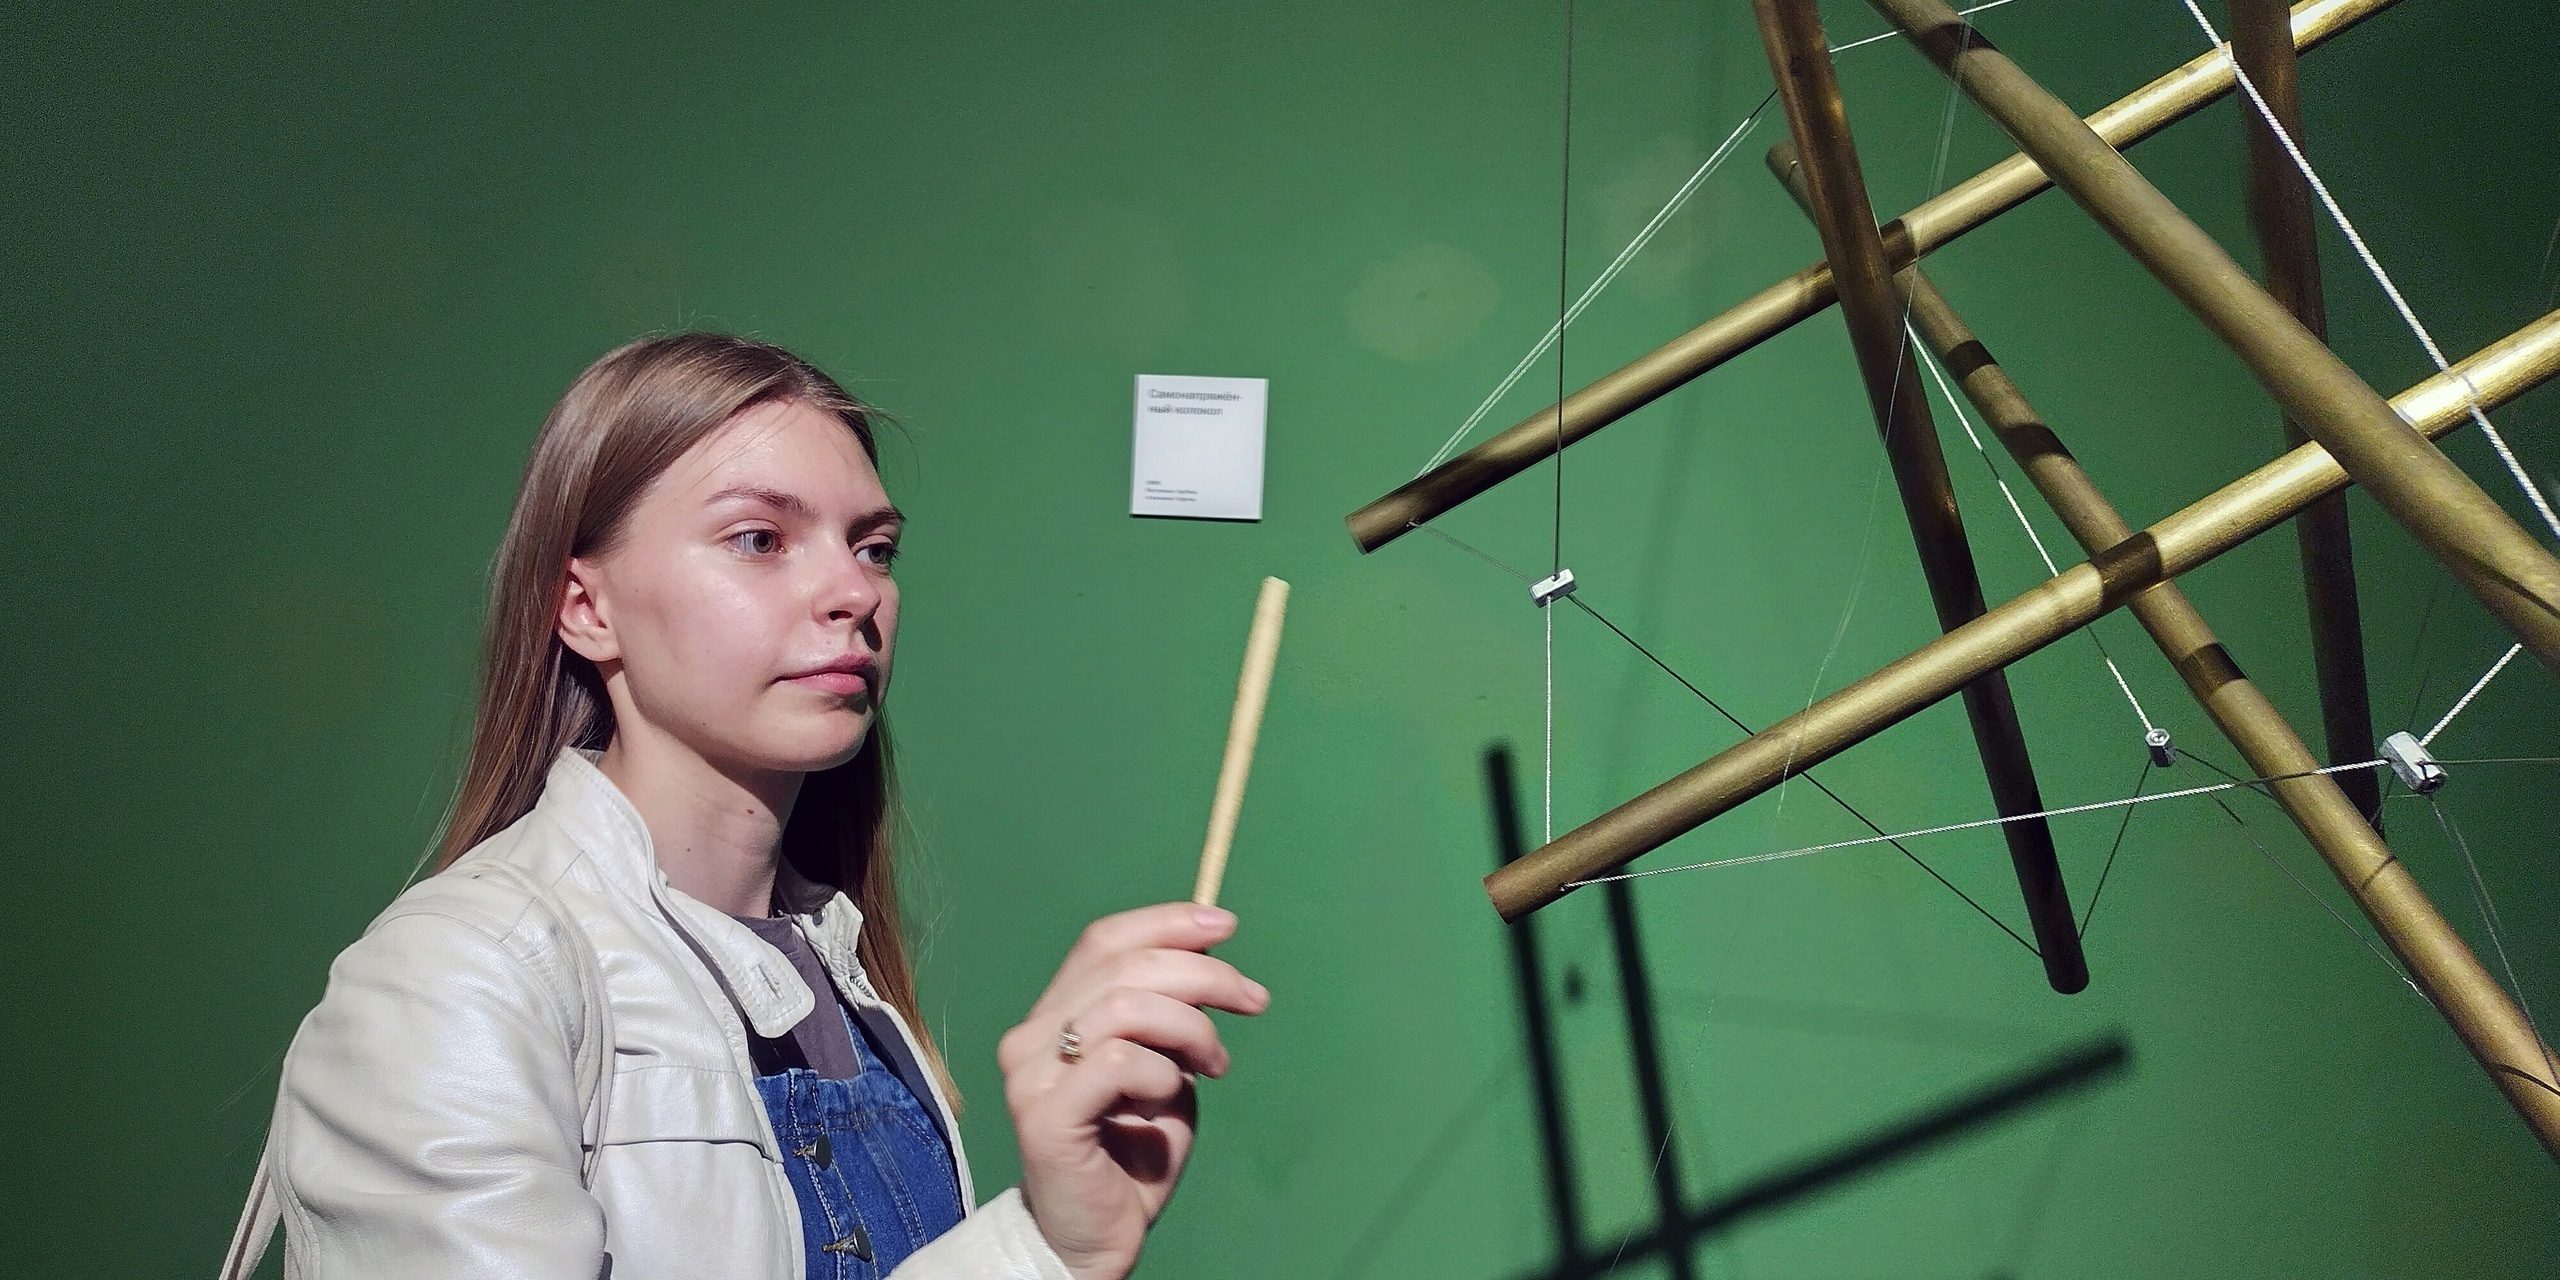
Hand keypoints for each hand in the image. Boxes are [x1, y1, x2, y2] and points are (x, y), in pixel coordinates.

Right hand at [1000, 902, 1269, 1279]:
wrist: (1096, 1239)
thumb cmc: (1133, 1156)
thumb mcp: (1165, 1069)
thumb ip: (1172, 1017)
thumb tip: (1210, 956)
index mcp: (1054, 1015)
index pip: (1104, 941)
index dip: (1166, 922)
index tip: (1227, 926)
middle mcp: (1031, 1038)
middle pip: (1123, 966)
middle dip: (1203, 974)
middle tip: (1253, 999)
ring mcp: (1032, 1077)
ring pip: (1126, 1008)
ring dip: (1191, 1028)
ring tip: (1216, 1065)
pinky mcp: (1044, 1117)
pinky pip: (1119, 1063)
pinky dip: (1162, 1073)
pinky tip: (1171, 1097)